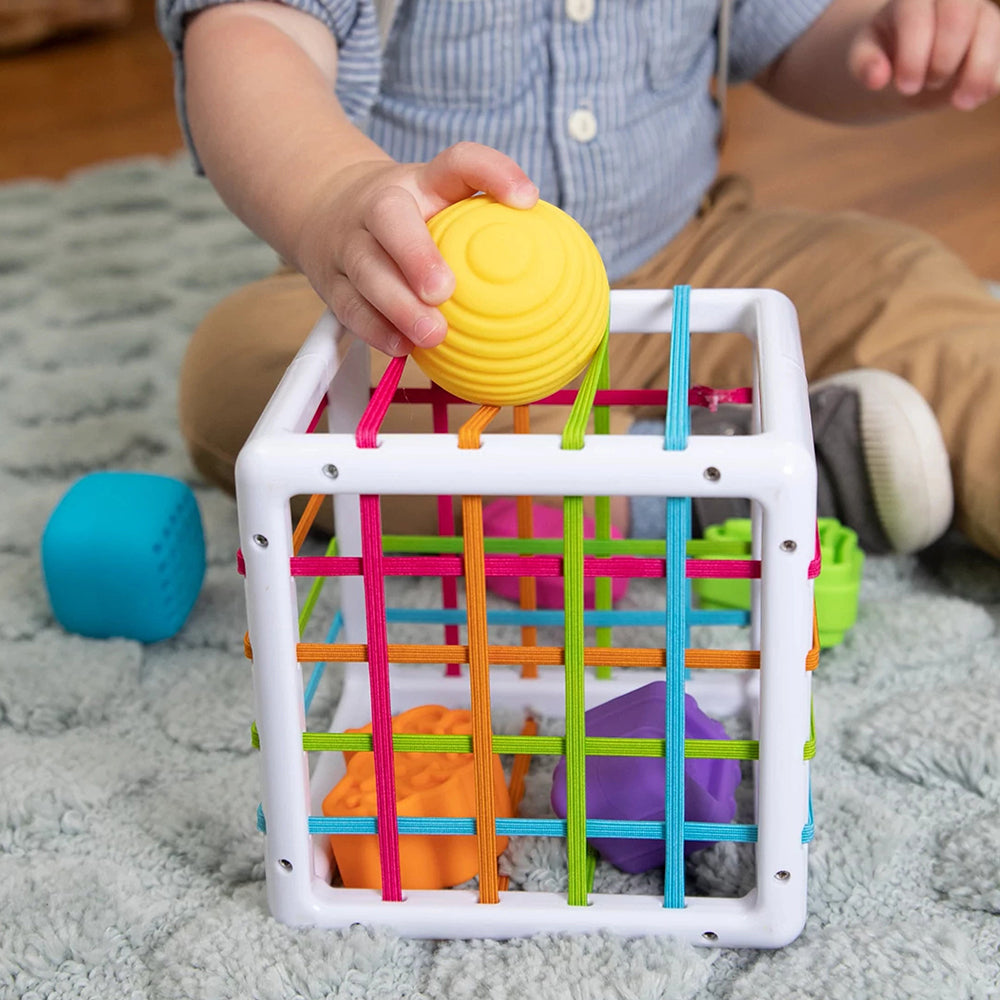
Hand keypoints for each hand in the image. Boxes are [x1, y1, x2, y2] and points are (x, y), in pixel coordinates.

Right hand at [296, 142, 538, 355]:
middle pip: (390, 219)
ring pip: (365, 270)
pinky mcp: (329, 280)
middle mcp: (376, 204)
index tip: (528, 200)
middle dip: (416, 255)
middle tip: (444, 291)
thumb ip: (490, 226)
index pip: (458, 162)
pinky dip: (375, 329)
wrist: (325, 208)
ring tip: (432, 334)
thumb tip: (557, 273)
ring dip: (397, 305)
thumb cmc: (409, 217)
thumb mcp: (444, 203)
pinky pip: (349, 307)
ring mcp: (347, 242)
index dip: (494, 172)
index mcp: (419, 182)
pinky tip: (402, 349)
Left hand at [848, 0, 999, 109]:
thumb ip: (864, 63)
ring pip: (991, 32)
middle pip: (960, 17)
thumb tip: (876, 79)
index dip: (914, 55)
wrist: (910, 57)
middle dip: (943, 59)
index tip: (905, 87)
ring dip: (976, 73)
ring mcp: (981, 14)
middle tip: (927, 85)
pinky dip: (992, 80)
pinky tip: (973, 98)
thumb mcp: (865, 54)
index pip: (920, 16)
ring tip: (960, 104)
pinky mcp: (997, 37)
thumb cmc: (886, 51)